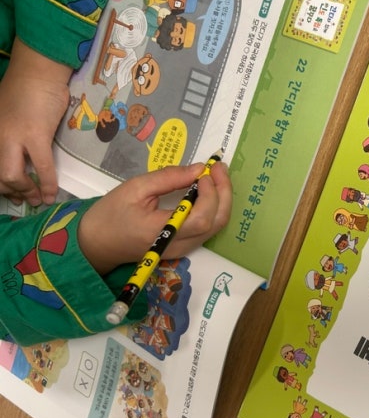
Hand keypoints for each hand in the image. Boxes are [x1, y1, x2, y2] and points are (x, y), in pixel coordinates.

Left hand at [0, 38, 71, 204]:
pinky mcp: (35, 136)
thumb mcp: (6, 115)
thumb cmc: (25, 90)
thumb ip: (8, 136)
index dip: (1, 184)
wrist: (39, 73)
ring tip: (38, 198)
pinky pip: (41, 168)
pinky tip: (52, 194)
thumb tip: (20, 155)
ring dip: (26, 192)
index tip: (11, 193)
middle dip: (12, 192)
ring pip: (11, 176)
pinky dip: (47, 184)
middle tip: (25, 198)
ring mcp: (13, 137)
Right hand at [78, 162, 231, 273]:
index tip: (206, 172)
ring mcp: (182, 249)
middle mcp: (178, 245)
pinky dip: (214, 209)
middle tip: (219, 168)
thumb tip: (198, 169)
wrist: (96, 244)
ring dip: (221, 200)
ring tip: (216, 175)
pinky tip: (208, 190)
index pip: (201, 218)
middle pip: (216, 223)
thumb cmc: (110, 214)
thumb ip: (168, 178)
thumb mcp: (135, 189)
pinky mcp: (183, 248)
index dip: (211, 194)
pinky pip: (207, 229)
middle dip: (224, 193)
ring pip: (215, 227)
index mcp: (162, 232)